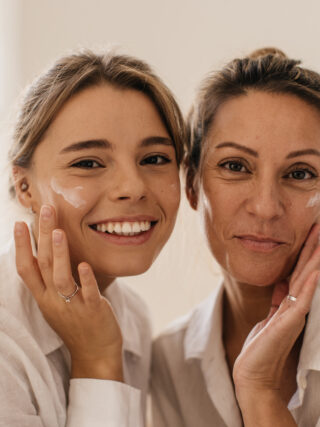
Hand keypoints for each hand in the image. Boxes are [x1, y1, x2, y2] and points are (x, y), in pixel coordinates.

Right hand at [14, 205, 122, 380]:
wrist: (94, 354)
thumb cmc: (77, 324)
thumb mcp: (57, 303)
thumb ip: (51, 281)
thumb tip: (49, 253)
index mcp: (44, 298)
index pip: (26, 270)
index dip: (22, 247)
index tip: (20, 223)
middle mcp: (54, 301)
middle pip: (44, 266)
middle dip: (43, 237)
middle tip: (45, 210)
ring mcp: (73, 307)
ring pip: (61, 278)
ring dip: (60, 254)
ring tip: (59, 232)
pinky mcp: (93, 312)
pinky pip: (88, 294)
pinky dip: (85, 279)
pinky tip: (85, 265)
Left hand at [233, 224, 319, 424]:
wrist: (254, 375)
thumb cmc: (262, 348)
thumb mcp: (270, 317)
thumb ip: (279, 300)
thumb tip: (282, 284)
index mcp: (291, 303)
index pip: (300, 272)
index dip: (305, 252)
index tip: (312, 233)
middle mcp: (296, 306)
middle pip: (306, 271)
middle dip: (312, 248)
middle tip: (319, 226)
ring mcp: (295, 313)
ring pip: (307, 280)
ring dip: (314, 259)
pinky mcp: (290, 322)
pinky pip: (302, 297)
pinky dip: (309, 282)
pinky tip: (315, 268)